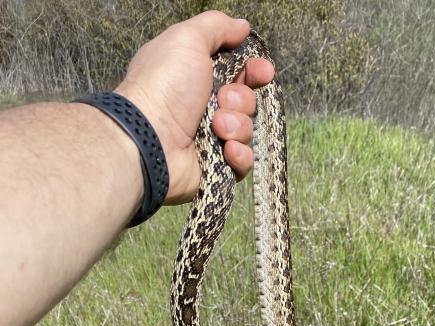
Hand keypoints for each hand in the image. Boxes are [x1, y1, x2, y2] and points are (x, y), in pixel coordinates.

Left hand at [115, 11, 274, 203]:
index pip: (239, 72)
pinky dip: (239, 155)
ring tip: (216, 126)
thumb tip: (242, 26)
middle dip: (241, 99)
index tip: (263, 71)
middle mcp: (204, 107)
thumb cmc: (164, 85)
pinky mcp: (215, 168)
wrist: (150, 138)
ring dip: (236, 125)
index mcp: (198, 77)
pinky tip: (225, 149)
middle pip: (246, 101)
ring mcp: (210, 139)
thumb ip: (216, 26)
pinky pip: (243, 163)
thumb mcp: (187, 39)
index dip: (255, 71)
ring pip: (246, 131)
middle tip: (223, 100)